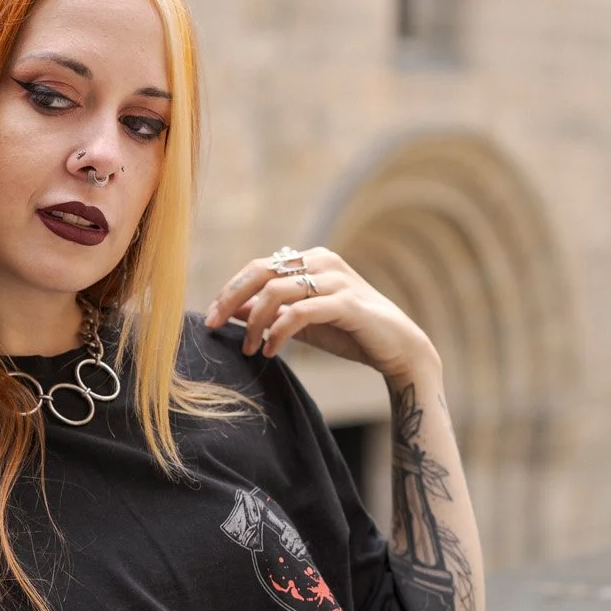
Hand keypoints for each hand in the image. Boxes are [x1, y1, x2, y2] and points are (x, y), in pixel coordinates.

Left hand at [204, 248, 437, 384]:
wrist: (398, 349)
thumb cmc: (350, 333)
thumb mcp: (302, 322)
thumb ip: (271, 312)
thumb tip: (232, 311)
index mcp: (311, 259)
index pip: (258, 267)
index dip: (230, 291)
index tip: (211, 318)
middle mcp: (323, 261)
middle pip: (261, 271)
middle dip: (231, 299)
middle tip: (214, 326)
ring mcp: (336, 279)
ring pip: (276, 291)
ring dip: (255, 323)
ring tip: (250, 349)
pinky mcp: (347, 303)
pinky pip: (300, 312)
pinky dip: (278, 332)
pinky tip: (271, 351)